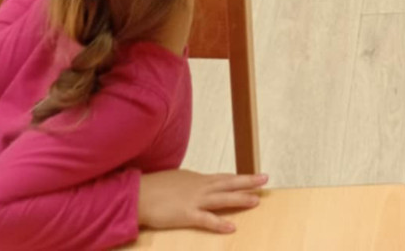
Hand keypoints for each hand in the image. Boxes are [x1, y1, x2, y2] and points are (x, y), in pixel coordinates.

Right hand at [138, 169, 266, 234]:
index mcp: (198, 179)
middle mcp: (200, 186)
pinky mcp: (186, 214)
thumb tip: (197, 185)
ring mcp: (195, 200)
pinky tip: (232, 226)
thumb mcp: (177, 180)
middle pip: (229, 182)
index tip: (254, 176)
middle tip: (265, 179)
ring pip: (223, 198)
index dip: (239, 178)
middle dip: (248, 181)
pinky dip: (220, 223)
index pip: (224, 178)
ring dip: (240, 198)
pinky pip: (207, 219)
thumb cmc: (155, 188)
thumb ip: (190, 184)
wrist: (139, 195)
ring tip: (256, 200)